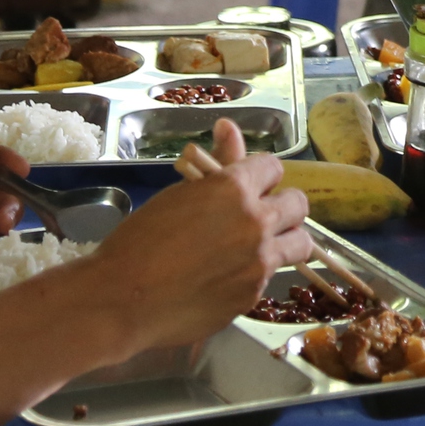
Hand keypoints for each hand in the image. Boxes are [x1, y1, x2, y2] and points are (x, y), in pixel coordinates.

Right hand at [89, 120, 313, 352]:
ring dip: (285, 240)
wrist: (123, 299)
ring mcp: (259, 263)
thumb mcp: (179, 193)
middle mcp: (255, 223)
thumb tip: (229, 126)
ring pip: (300, 244)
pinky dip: (256, 273)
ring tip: (259, 246)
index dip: (260, 175)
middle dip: (282, 205)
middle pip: (297, 204)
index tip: (248, 184)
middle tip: (260, 214)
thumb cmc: (141, 240)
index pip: (273, 167)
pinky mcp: (253, 296)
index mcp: (234, 188)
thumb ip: (216, 163)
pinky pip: (270, 277)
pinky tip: (228, 276)